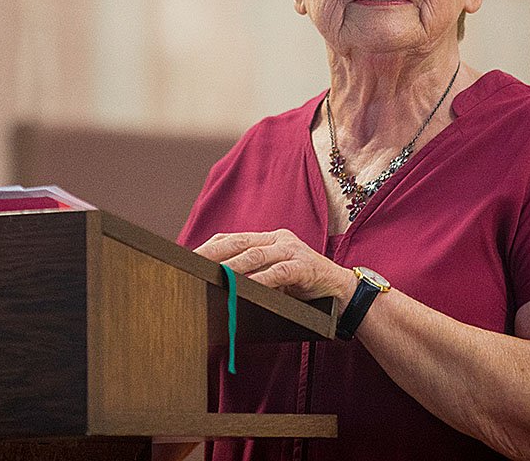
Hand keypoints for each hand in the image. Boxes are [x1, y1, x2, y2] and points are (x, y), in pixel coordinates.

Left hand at [195, 229, 357, 304]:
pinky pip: (279, 272)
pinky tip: (247, 286)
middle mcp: (278, 239)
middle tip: (191, 265)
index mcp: (269, 239)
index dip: (209, 247)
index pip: (232, 238)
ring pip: (255, 255)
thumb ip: (253, 275)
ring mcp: (292, 250)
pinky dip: (261, 279)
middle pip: (239, 243)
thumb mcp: (275, 277)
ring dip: (232, 267)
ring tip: (214, 276)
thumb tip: (220, 286)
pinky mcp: (305, 266)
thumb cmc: (304, 286)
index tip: (188, 258)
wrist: (341, 292)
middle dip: (212, 254)